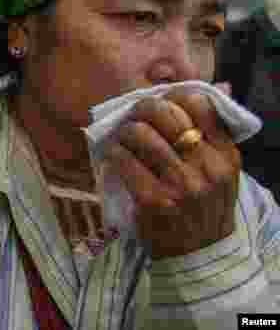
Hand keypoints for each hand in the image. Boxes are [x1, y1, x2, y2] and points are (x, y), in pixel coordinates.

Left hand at [103, 89, 240, 258]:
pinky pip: (122, 159)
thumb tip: (217, 86)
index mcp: (225, 154)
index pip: (198, 104)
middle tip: (134, 117)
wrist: (199, 253)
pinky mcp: (153, 199)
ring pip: (140, 133)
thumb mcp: (221, 170)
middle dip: (141, 109)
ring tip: (123, 140)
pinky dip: (113, 153)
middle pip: (164, 113)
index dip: (172, 97)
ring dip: (124, 132)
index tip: (160, 106)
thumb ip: (213, 133)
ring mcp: (180, 184)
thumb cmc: (205, 205)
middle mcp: (206, 166)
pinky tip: (115, 157)